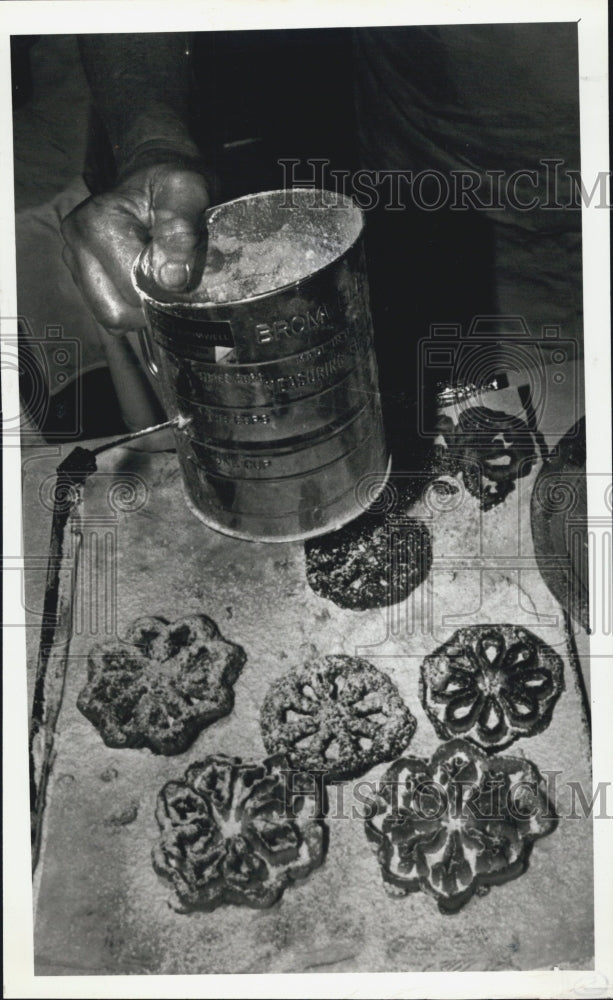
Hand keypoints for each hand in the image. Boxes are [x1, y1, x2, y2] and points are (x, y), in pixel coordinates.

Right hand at [61, 164, 209, 332]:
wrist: (154, 174)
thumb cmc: (173, 182)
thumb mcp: (188, 191)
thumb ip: (180, 230)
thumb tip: (170, 280)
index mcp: (97, 224)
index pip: (133, 289)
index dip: (166, 291)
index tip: (186, 270)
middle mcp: (75, 245)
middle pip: (116, 312)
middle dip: (151, 305)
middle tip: (173, 278)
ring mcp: (74, 262)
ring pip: (110, 317)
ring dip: (141, 309)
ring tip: (158, 278)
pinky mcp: (81, 275)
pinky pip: (108, 312)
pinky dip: (131, 307)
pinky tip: (145, 283)